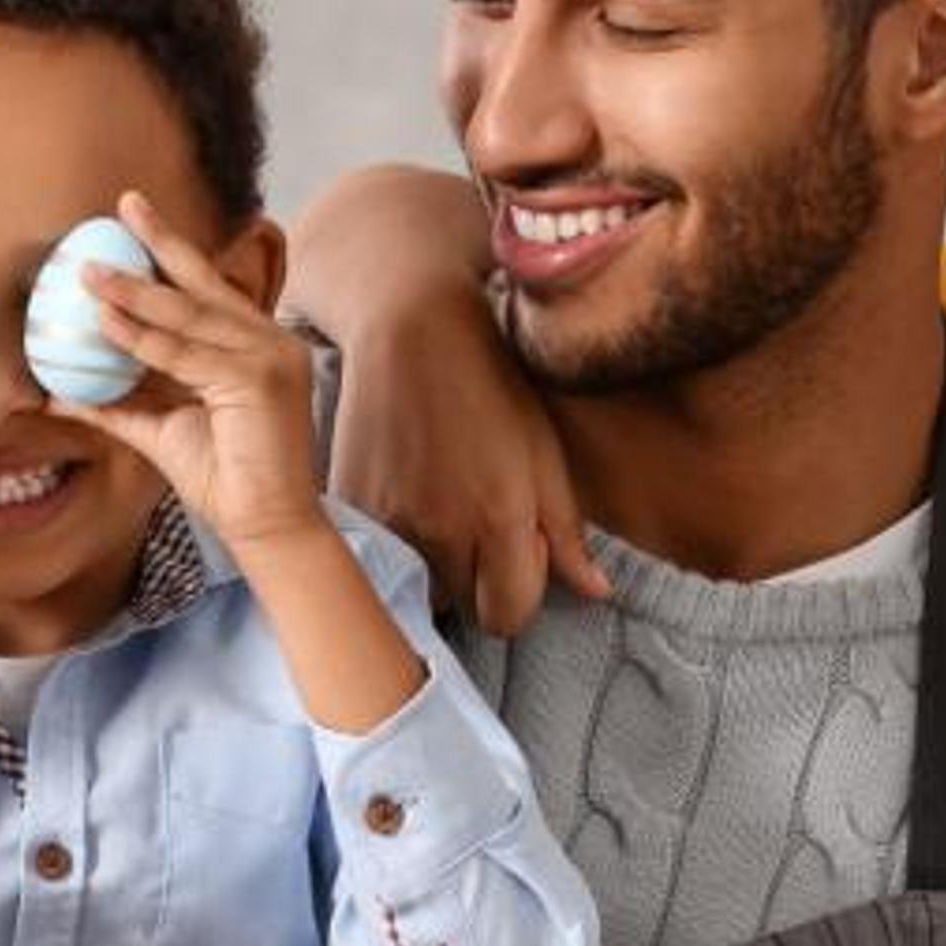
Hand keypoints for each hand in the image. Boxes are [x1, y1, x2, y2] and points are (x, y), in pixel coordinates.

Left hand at [58, 192, 326, 556]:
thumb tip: (54, 395)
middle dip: (161, 241)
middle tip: (124, 205)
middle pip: (205, 282)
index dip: (171, 250)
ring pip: (189, 315)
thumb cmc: (224, 478)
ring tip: (88, 275)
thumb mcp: (159, 431)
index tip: (133, 217)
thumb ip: (115, 406)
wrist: (265, 524)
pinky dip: (143, 338)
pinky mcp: (260, 378)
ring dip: (133, 293)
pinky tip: (105, 322)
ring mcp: (270, 356)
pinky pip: (187, 353)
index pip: (208, 289)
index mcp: (254, 344)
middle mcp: (269, 340)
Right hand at [327, 283, 604, 636]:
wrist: (411, 329)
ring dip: (432, 568)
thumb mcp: (546, 452)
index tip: (517, 554)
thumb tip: (596, 593)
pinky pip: (376, 556)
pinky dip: (393, 543)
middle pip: (461, 608)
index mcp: (500, 520)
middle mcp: (441, 531)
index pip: (509, 616)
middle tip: (476, 531)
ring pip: (416, 587)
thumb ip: (568, 532)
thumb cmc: (492, 383)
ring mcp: (389, 521)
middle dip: (476, 583)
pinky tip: (406, 498)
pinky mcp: (349, 506)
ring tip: (439, 514)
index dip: (519, 593)